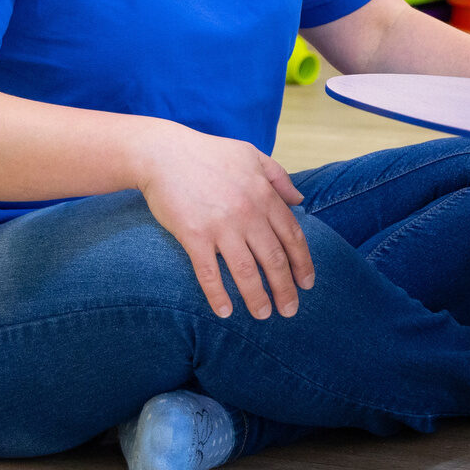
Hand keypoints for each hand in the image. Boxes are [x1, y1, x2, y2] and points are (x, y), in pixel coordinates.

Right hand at [132, 122, 313, 320]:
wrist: (162, 153)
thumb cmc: (208, 153)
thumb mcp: (252, 155)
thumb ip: (278, 177)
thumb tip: (300, 200)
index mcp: (264, 195)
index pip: (292, 236)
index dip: (302, 263)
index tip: (307, 283)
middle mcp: (247, 213)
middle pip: (274, 259)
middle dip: (285, 289)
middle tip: (290, 310)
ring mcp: (221, 226)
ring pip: (246, 271)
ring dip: (257, 298)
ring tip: (263, 316)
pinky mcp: (193, 235)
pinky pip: (209, 273)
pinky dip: (217, 295)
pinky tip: (224, 312)